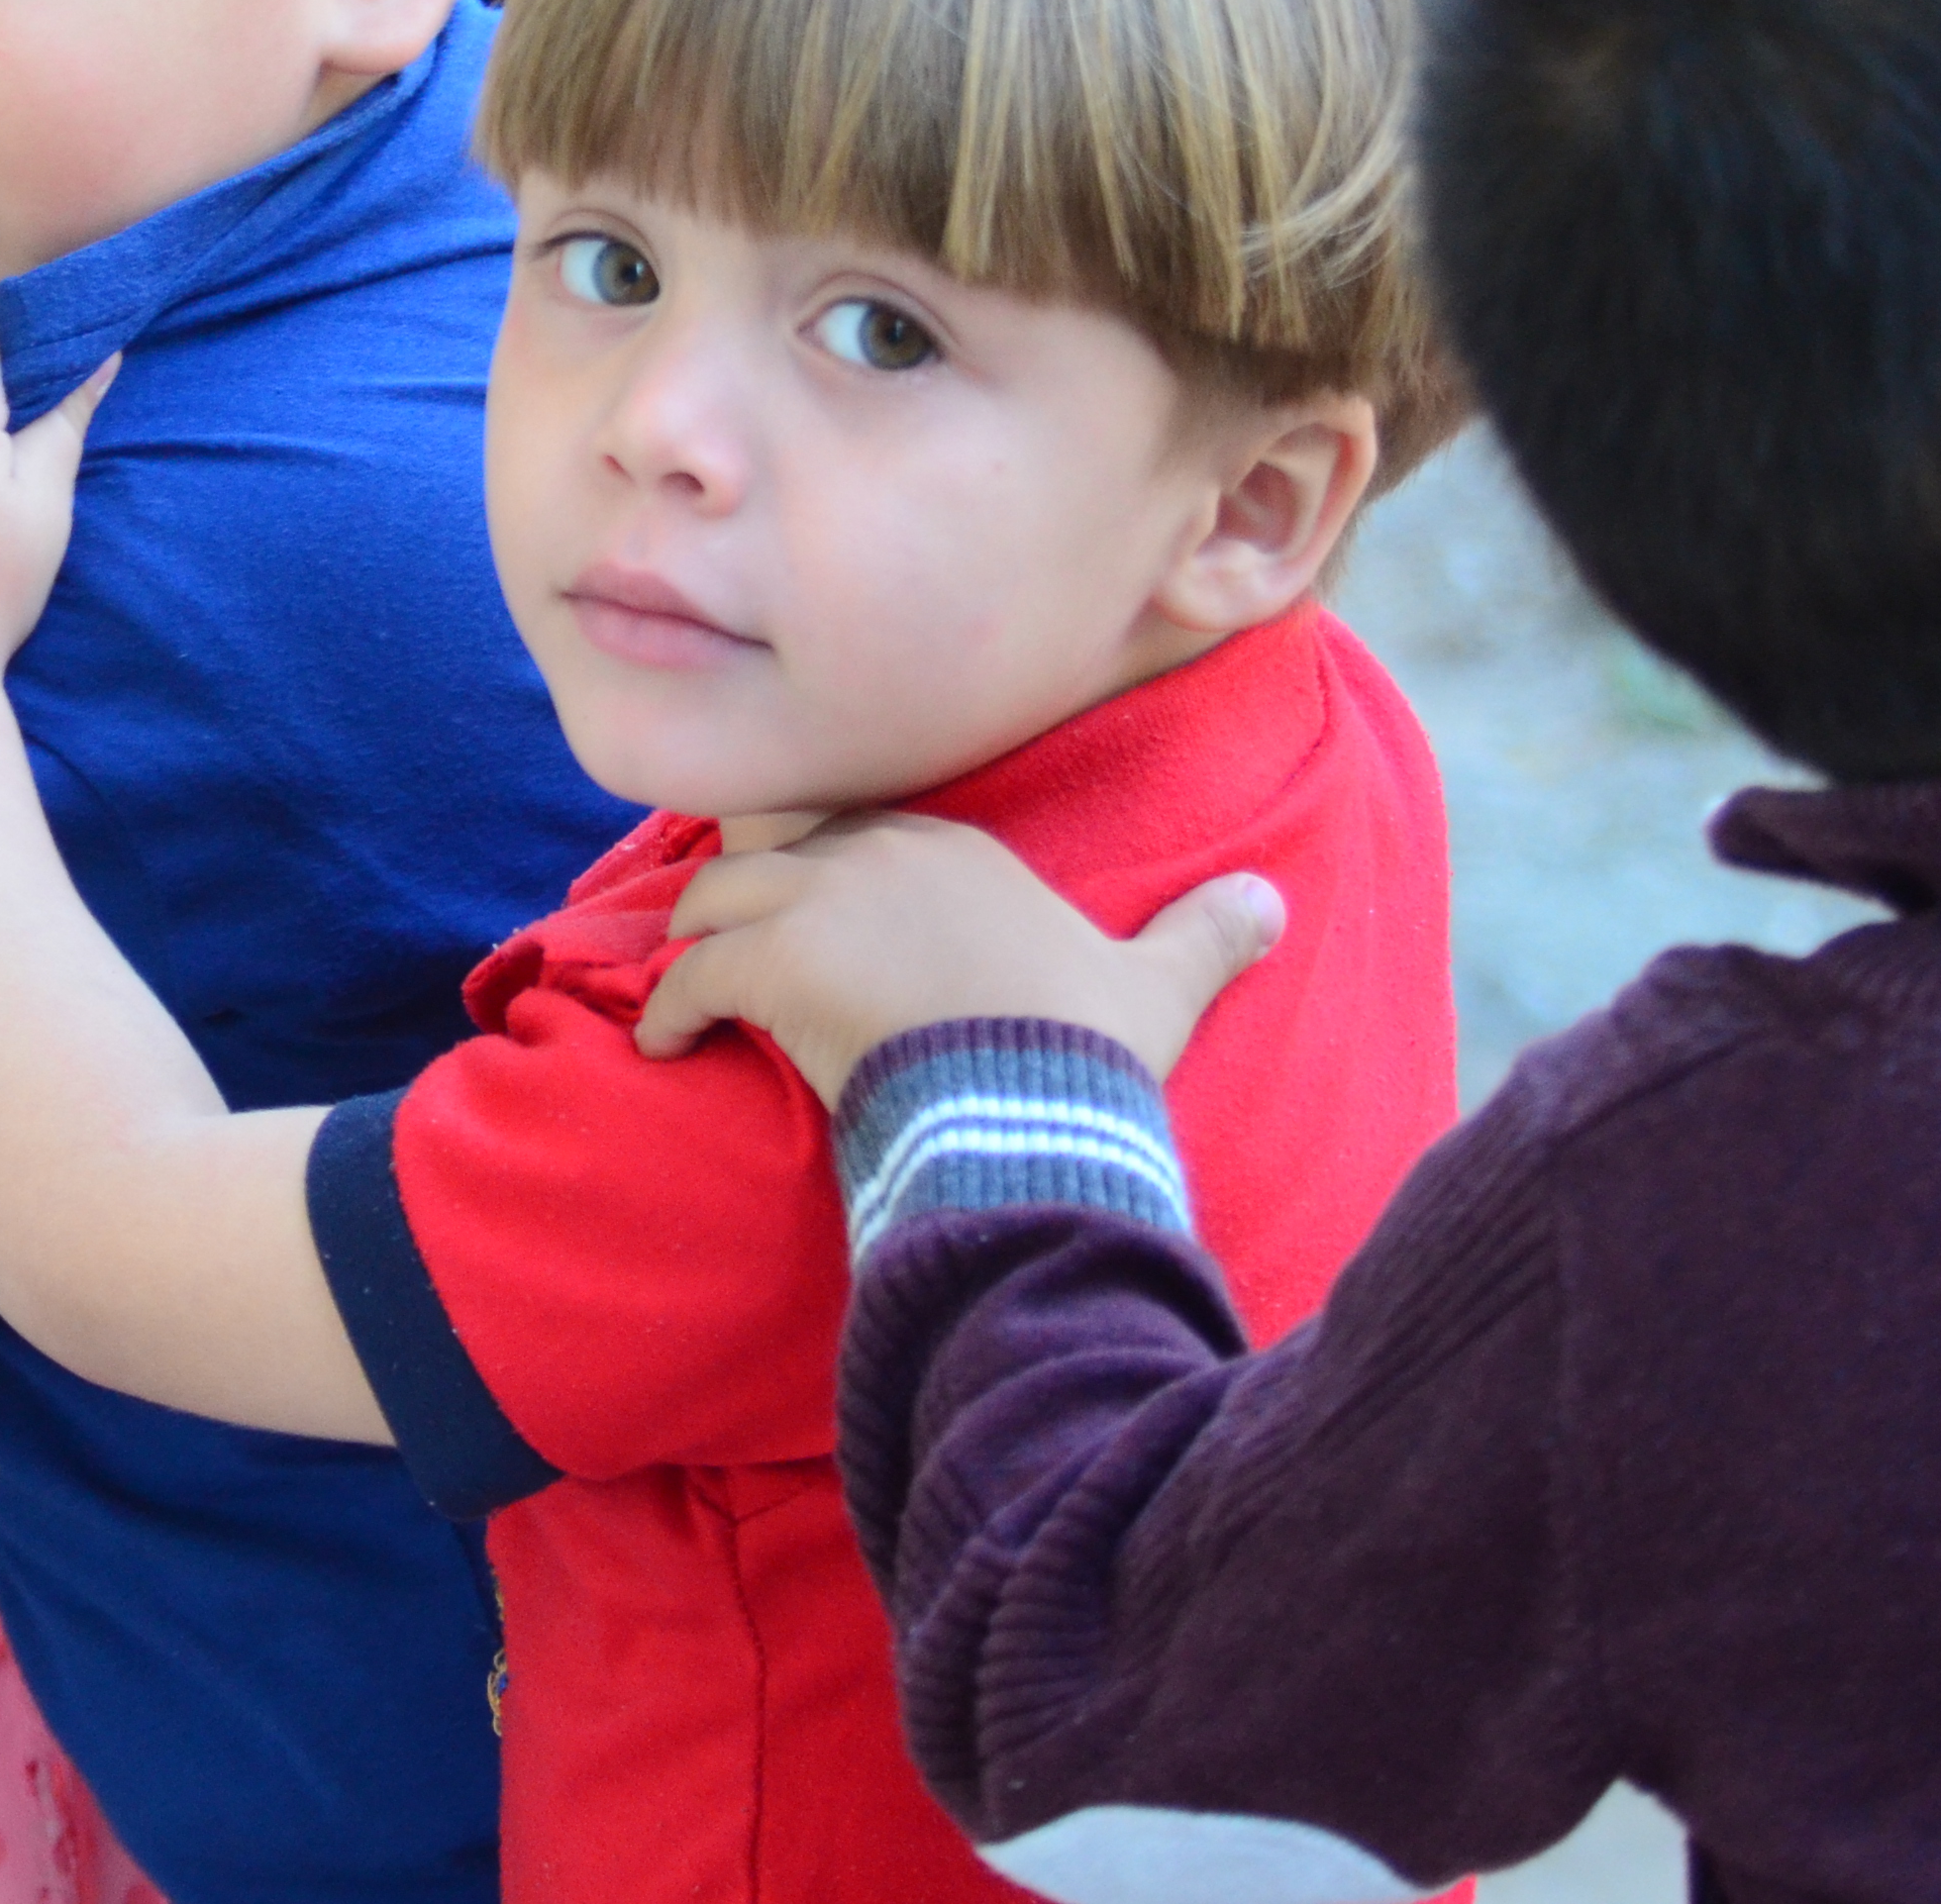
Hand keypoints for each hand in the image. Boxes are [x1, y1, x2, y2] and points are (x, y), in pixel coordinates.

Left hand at [631, 814, 1286, 1104]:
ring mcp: (819, 900)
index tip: (814, 920)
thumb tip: (1275, 903)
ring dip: (695, 943)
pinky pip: (689, 975)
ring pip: (716, 897)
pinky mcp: (771, 960)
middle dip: (744, 893)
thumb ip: (1205, 934)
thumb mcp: (1159, 986)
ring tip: (689, 989)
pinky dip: (668, 1009)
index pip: (862, 835)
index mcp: (957, 848)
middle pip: (775, 850)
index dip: (829, 875)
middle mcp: (879, 853)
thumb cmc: (1083, 1052)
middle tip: (726, 945)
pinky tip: (666, 1045)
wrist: (1029, 1105)